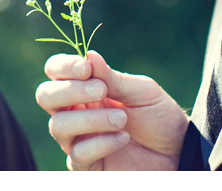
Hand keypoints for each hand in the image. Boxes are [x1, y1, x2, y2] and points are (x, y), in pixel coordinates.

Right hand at [35, 51, 189, 170]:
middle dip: (70, 90)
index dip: (63, 66)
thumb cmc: (158, 117)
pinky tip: (124, 137)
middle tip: (100, 90)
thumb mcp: (140, 91)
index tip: (86, 68)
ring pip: (58, 126)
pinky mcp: (86, 166)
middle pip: (45, 96)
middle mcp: (74, 112)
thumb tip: (89, 54)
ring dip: (90, 118)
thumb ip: (113, 78)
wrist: (177, 152)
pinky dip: (101, 143)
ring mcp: (77, 140)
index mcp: (84, 88)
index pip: (55, 71)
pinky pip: (78, 154)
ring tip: (122, 118)